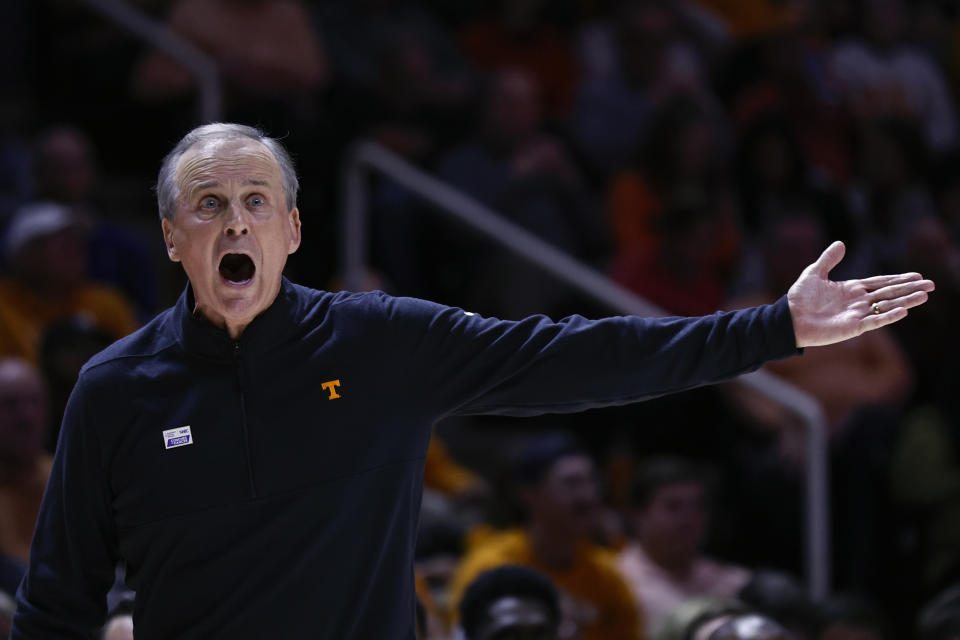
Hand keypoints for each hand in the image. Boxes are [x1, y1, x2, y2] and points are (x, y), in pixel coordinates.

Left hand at [788, 241, 934, 347]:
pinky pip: (875, 321)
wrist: (789, 319)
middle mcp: (858, 302)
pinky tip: (904, 311)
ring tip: (925, 295)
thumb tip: (841, 243)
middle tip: (931, 285)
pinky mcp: (853, 327)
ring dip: (906, 301)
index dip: (898, 279)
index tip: (916, 275)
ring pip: (887, 306)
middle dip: (909, 289)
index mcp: (851, 289)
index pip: (880, 283)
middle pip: (889, 293)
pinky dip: (889, 316)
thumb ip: (828, 259)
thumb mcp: (814, 273)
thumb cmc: (799, 298)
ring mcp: (857, 315)